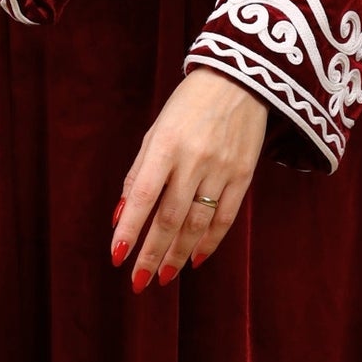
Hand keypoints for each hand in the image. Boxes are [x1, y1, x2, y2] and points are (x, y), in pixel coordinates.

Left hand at [111, 68, 267, 287]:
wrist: (240, 79)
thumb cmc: (187, 106)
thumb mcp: (156, 132)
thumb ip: (138, 174)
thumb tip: (120, 215)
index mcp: (166, 145)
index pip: (143, 195)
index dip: (129, 228)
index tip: (117, 256)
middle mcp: (194, 159)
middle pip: (170, 218)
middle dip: (151, 253)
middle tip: (138, 282)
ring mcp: (222, 169)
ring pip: (197, 223)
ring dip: (178, 254)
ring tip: (163, 276)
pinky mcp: (244, 175)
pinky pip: (225, 217)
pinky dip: (210, 242)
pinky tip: (196, 259)